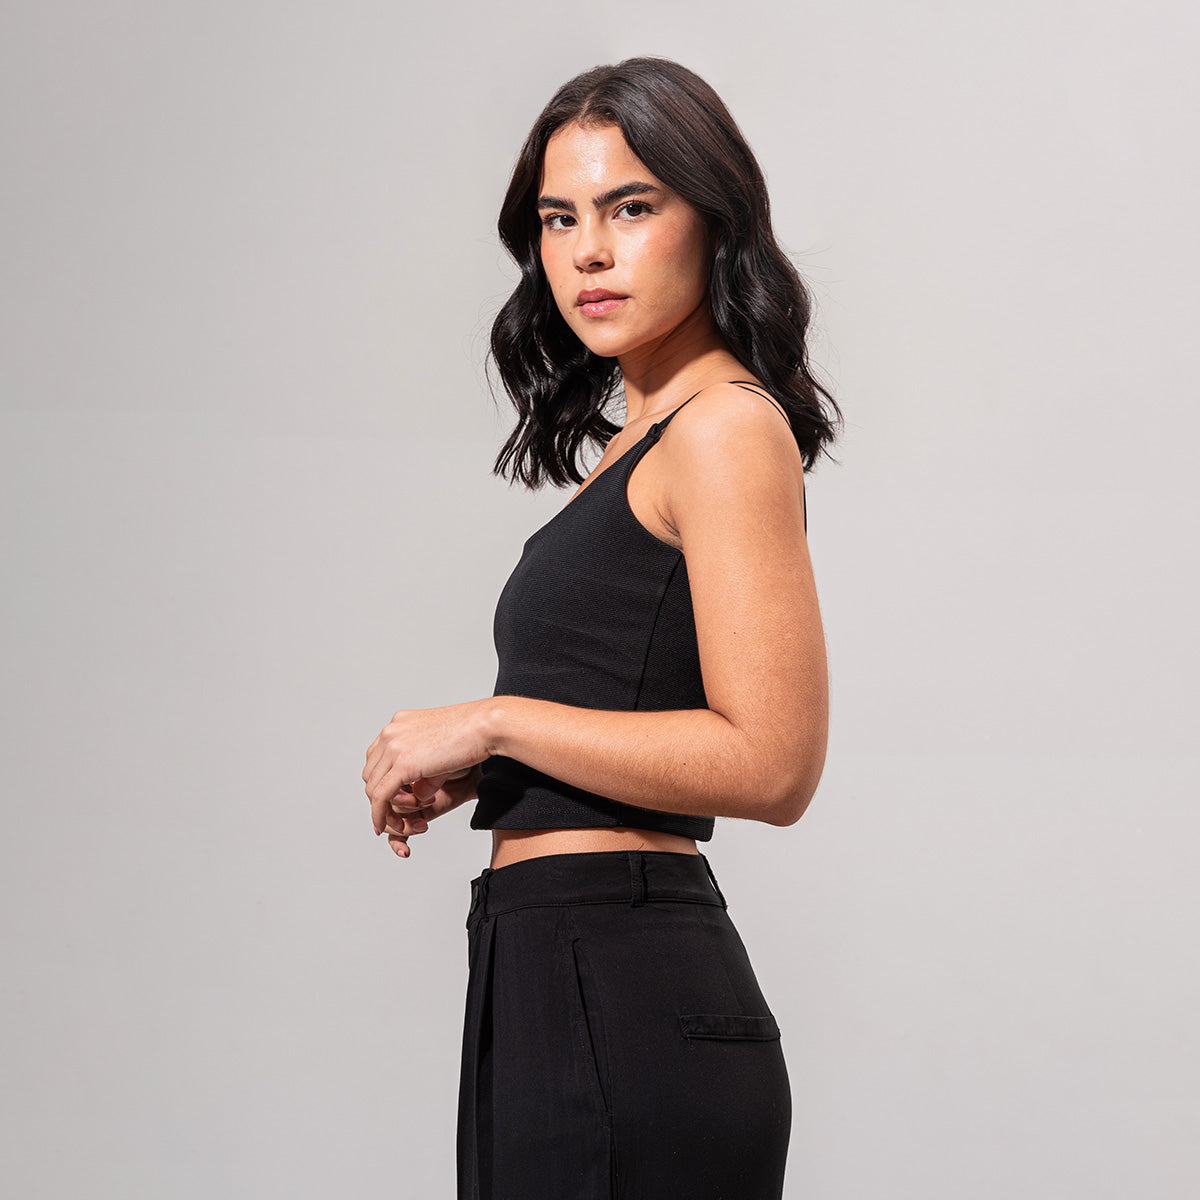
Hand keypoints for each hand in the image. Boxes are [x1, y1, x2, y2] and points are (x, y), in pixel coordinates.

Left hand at [363, 699, 492, 842]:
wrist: (487, 726)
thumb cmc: (474, 733)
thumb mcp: (439, 749)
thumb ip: (423, 768)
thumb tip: (416, 793)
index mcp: (400, 723)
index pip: (377, 758)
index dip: (384, 781)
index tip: (396, 797)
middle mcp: (392, 732)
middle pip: (371, 773)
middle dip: (384, 796)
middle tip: (409, 809)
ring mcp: (394, 747)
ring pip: (373, 787)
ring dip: (386, 807)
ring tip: (412, 815)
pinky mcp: (403, 764)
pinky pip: (380, 797)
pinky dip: (379, 815)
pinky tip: (384, 826)